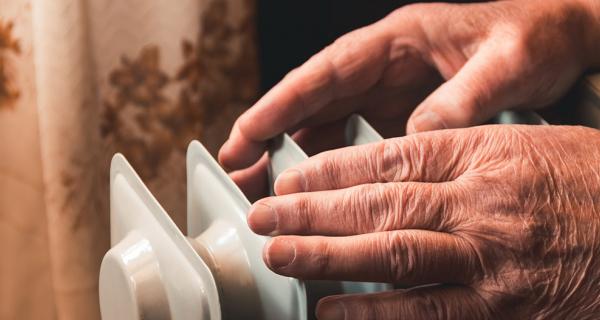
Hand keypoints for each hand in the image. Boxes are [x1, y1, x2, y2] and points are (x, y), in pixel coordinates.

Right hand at [219, 0, 599, 199]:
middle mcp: (383, 66)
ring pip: (325, 121)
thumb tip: (415, 141)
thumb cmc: (534, 36)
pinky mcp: (399, 113)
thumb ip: (460, 100)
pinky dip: (327, 161)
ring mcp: (388, 91)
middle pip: (311, 99)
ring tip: (261, 186)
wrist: (560, 41)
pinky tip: (313, 187)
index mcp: (396, 41)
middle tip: (234, 168)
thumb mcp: (505, 63)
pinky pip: (352, 138)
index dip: (280, 103)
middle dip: (268, 132)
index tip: (244, 133)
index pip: (325, 72)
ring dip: (291, 152)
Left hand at [248, 125, 599, 318]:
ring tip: (280, 256)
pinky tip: (333, 313)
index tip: (291, 178)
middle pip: (378, 206)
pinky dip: (373, 316)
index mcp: (484, 155)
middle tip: (265, 216)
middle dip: (312, 212)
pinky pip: (427, 313)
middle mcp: (480, 206)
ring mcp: (491, 262)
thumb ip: (457, 151)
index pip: (389, 158)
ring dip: (327, 259)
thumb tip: (388, 166)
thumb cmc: (589, 181)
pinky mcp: (503, 312)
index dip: (331, 170)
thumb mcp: (525, 142)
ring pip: (393, 257)